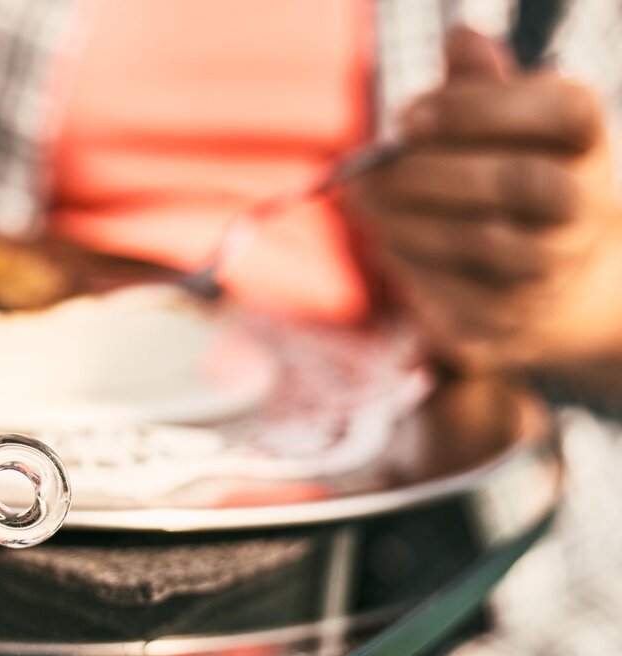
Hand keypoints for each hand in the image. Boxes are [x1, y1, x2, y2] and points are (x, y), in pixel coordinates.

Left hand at [345, 29, 621, 377]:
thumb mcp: (501, 125)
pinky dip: (407, 261)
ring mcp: (553, 270)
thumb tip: (463, 38)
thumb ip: (479, 83)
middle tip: (371, 169)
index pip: (563, 112)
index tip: (410, 116)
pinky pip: (453, 293)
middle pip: (524, 183)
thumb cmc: (506, 177)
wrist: (546, 285)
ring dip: (407, 219)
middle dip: (431, 172)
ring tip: (366, 199)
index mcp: (583, 143)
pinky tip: (387, 240)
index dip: (481, 109)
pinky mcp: (508, 321)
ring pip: (484, 243)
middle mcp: (585, 207)